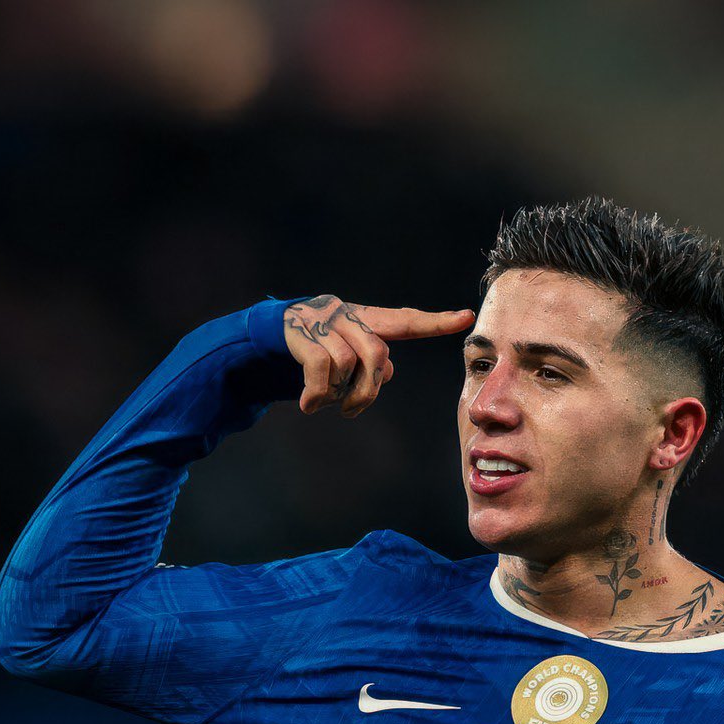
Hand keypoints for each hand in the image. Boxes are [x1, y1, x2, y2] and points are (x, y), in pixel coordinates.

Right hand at [282, 295, 473, 417]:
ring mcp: (321, 320)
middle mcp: (346, 312)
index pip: (405, 321)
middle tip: (350, 411)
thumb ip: (367, 363)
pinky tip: (308, 406)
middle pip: (377, 354)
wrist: (256, 337)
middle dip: (368, 390)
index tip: (467, 319)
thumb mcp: (340, 358)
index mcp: (362, 318)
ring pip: (348, 363)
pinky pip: (321, 368)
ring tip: (320, 403)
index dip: (435, 323)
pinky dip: (318, 394)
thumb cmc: (305, 353)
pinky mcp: (298, 332)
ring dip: (336, 394)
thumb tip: (388, 372)